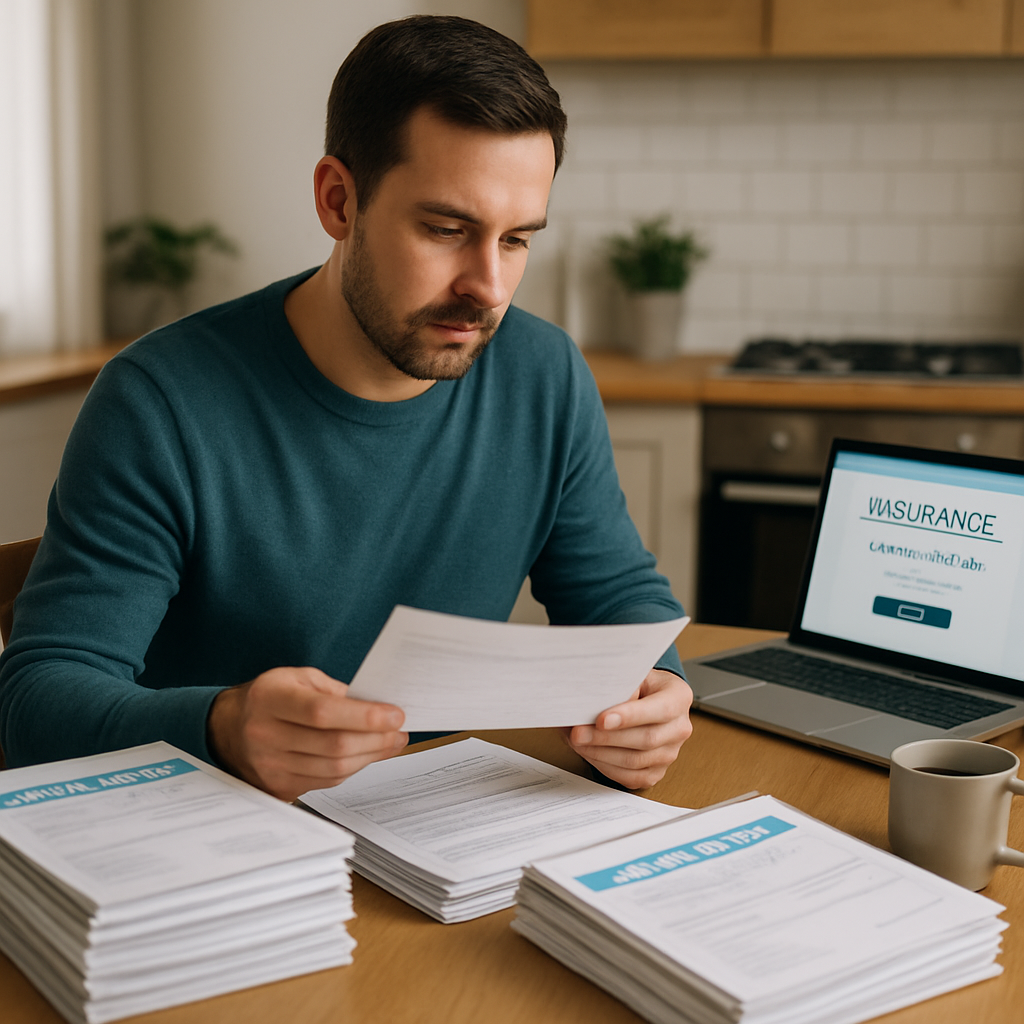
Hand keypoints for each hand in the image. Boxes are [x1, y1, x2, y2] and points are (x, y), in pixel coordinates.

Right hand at [207, 666, 406, 800]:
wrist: (227, 728)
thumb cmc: (270, 698)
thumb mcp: (296, 677)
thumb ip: (334, 689)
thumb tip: (377, 707)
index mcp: (270, 699)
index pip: (322, 712)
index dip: (364, 716)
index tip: (394, 714)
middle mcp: (265, 735)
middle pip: (333, 745)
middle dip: (376, 739)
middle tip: (399, 730)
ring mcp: (269, 766)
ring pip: (334, 770)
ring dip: (370, 756)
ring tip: (390, 742)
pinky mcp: (277, 787)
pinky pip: (326, 783)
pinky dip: (352, 768)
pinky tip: (365, 754)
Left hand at [566, 669, 692, 789]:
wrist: (647, 699)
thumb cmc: (638, 685)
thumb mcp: (633, 675)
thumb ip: (621, 686)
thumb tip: (595, 702)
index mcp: (678, 697)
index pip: (659, 709)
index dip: (630, 716)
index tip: (601, 719)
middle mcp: (679, 728)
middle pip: (646, 739)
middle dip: (606, 738)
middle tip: (578, 732)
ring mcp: (670, 753)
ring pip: (635, 761)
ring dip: (600, 753)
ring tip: (577, 741)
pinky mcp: (656, 772)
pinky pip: (630, 777)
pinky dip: (605, 766)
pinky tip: (589, 752)